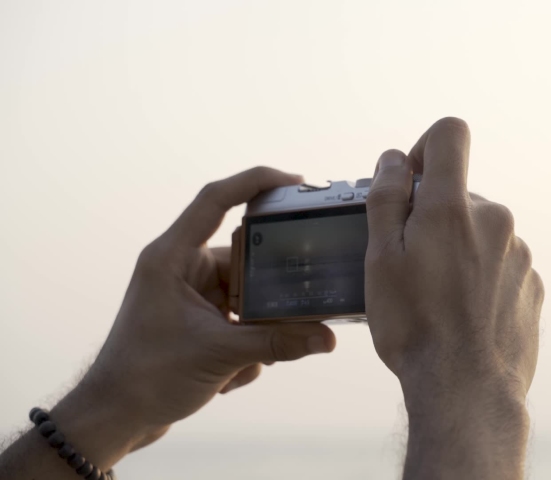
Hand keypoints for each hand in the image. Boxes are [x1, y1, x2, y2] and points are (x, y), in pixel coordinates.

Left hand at [52, 167, 336, 469]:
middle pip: (245, 259)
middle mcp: (182, 268)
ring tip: (243, 362)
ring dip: (254, 332)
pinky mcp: (198, 319)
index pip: (216, 200)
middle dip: (268, 294)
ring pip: (247, 297)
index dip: (255, 182)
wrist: (116, 417)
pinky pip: (239, 320)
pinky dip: (244, 348)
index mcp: (173, 257)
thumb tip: (328, 338)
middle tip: (297, 307)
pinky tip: (227, 376)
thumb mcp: (221, 354)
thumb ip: (278, 343)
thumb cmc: (146, 376)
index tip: (295, 183)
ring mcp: (190, 295)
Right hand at [365, 118, 544, 478]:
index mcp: (453, 206)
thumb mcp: (381, 259)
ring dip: (458, 250)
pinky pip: (500, 265)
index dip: (425, 147)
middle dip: (435, 217)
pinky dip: (481, 278)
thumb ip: (387, 198)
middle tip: (411, 265)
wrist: (466, 390)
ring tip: (437, 299)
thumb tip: (396, 160)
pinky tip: (463, 315)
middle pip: (460, 195)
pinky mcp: (532, 285)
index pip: (450, 134)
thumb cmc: (414, 327)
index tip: (411, 182)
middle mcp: (496, 220)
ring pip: (480, 233)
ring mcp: (520, 253)